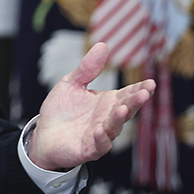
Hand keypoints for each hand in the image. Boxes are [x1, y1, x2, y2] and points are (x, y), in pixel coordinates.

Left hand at [27, 42, 155, 171]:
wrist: (43, 134)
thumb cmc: (61, 110)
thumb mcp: (72, 84)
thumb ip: (87, 68)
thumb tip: (103, 45)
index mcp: (106, 102)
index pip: (127, 94)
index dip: (139, 89)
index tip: (150, 83)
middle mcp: (107, 119)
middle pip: (125, 110)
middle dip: (135, 102)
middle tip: (144, 93)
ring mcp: (99, 135)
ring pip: (114, 127)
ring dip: (119, 119)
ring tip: (123, 108)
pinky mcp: (88, 149)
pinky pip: (98, 145)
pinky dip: (100, 138)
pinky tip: (99, 130)